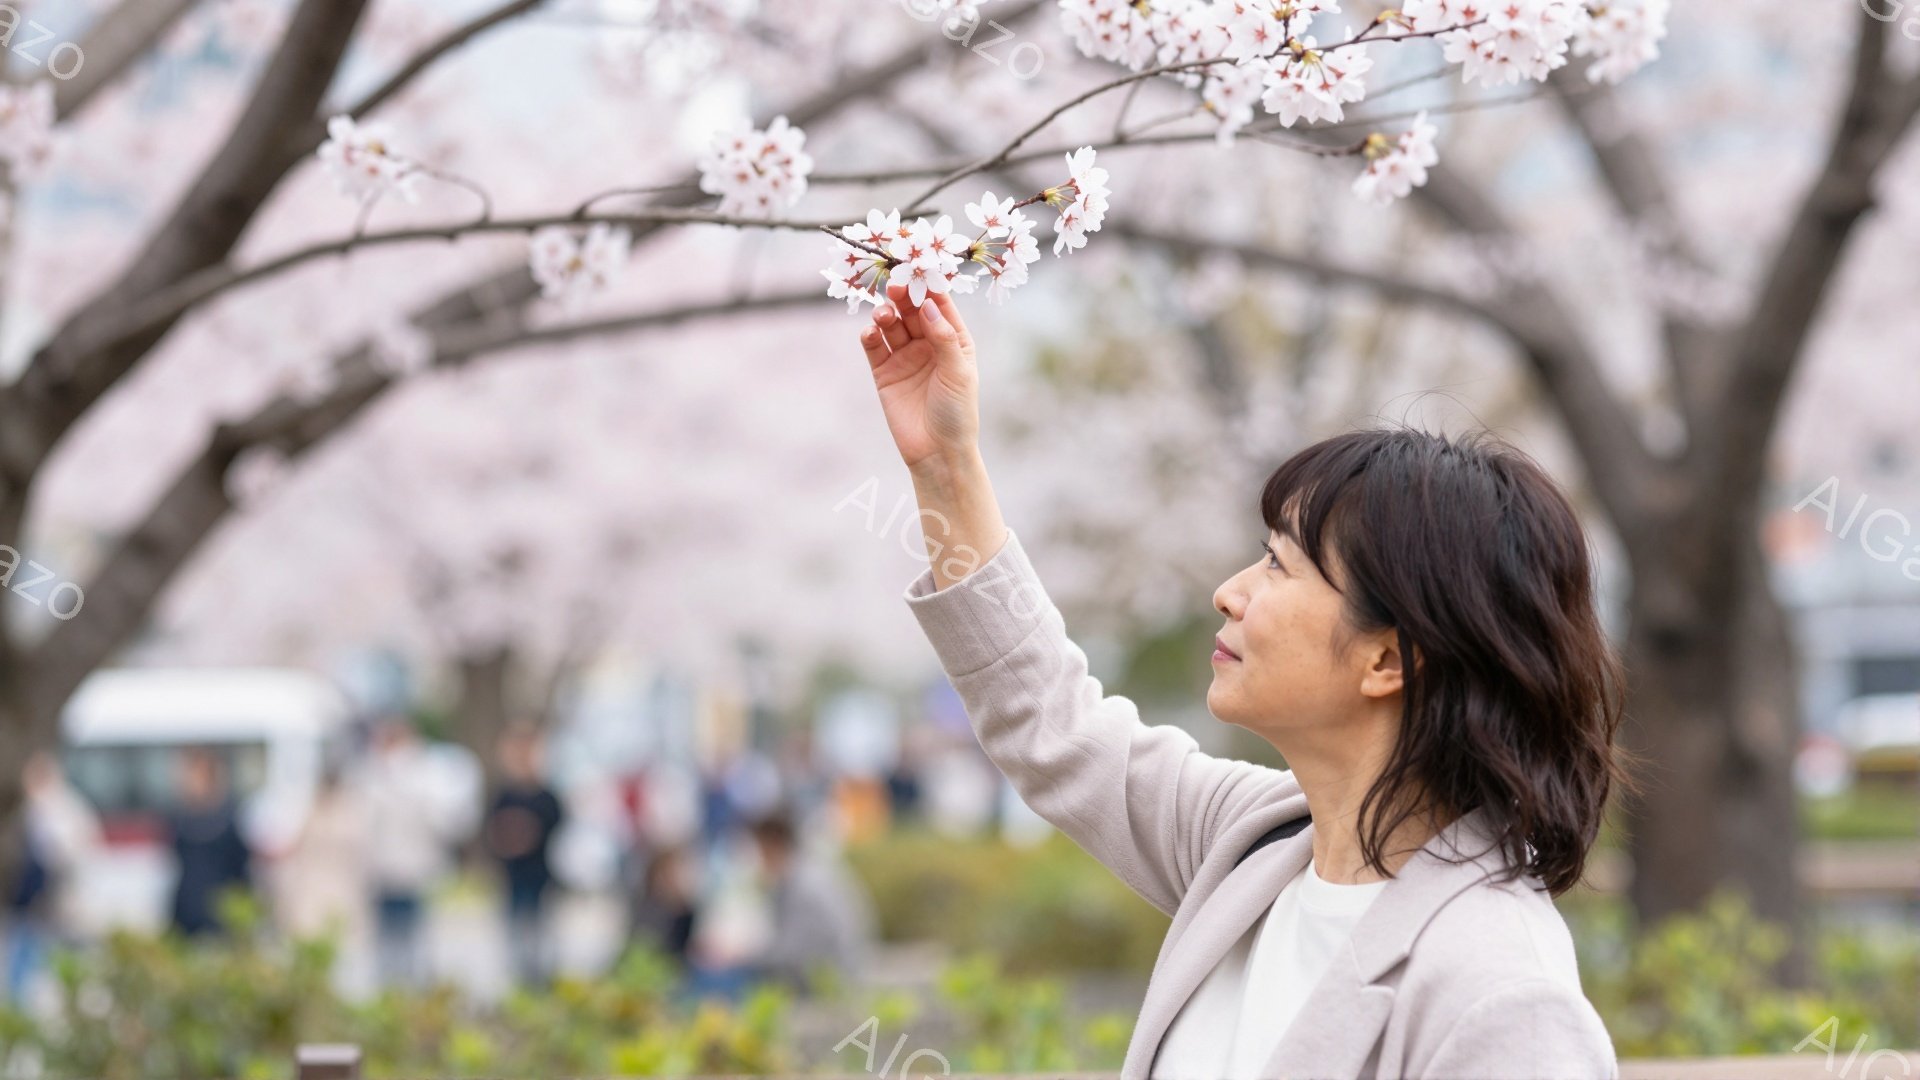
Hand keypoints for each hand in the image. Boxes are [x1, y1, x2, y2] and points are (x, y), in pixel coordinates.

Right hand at [858, 281, 979, 474]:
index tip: (917, 269)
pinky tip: (870, 333)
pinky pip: (874, 347)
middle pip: (912, 310)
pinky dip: (870, 336)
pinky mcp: (884, 372)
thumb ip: (943, 337)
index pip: (939, 305)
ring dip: (886, 314)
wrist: (937, 452)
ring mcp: (905, 357)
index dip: (928, 287)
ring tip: (883, 315)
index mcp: (953, 339)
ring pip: (891, 325)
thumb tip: (927, 305)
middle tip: (894, 285)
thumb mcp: (958, 372)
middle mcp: (928, 344)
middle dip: (903, 295)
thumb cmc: (957, 412)